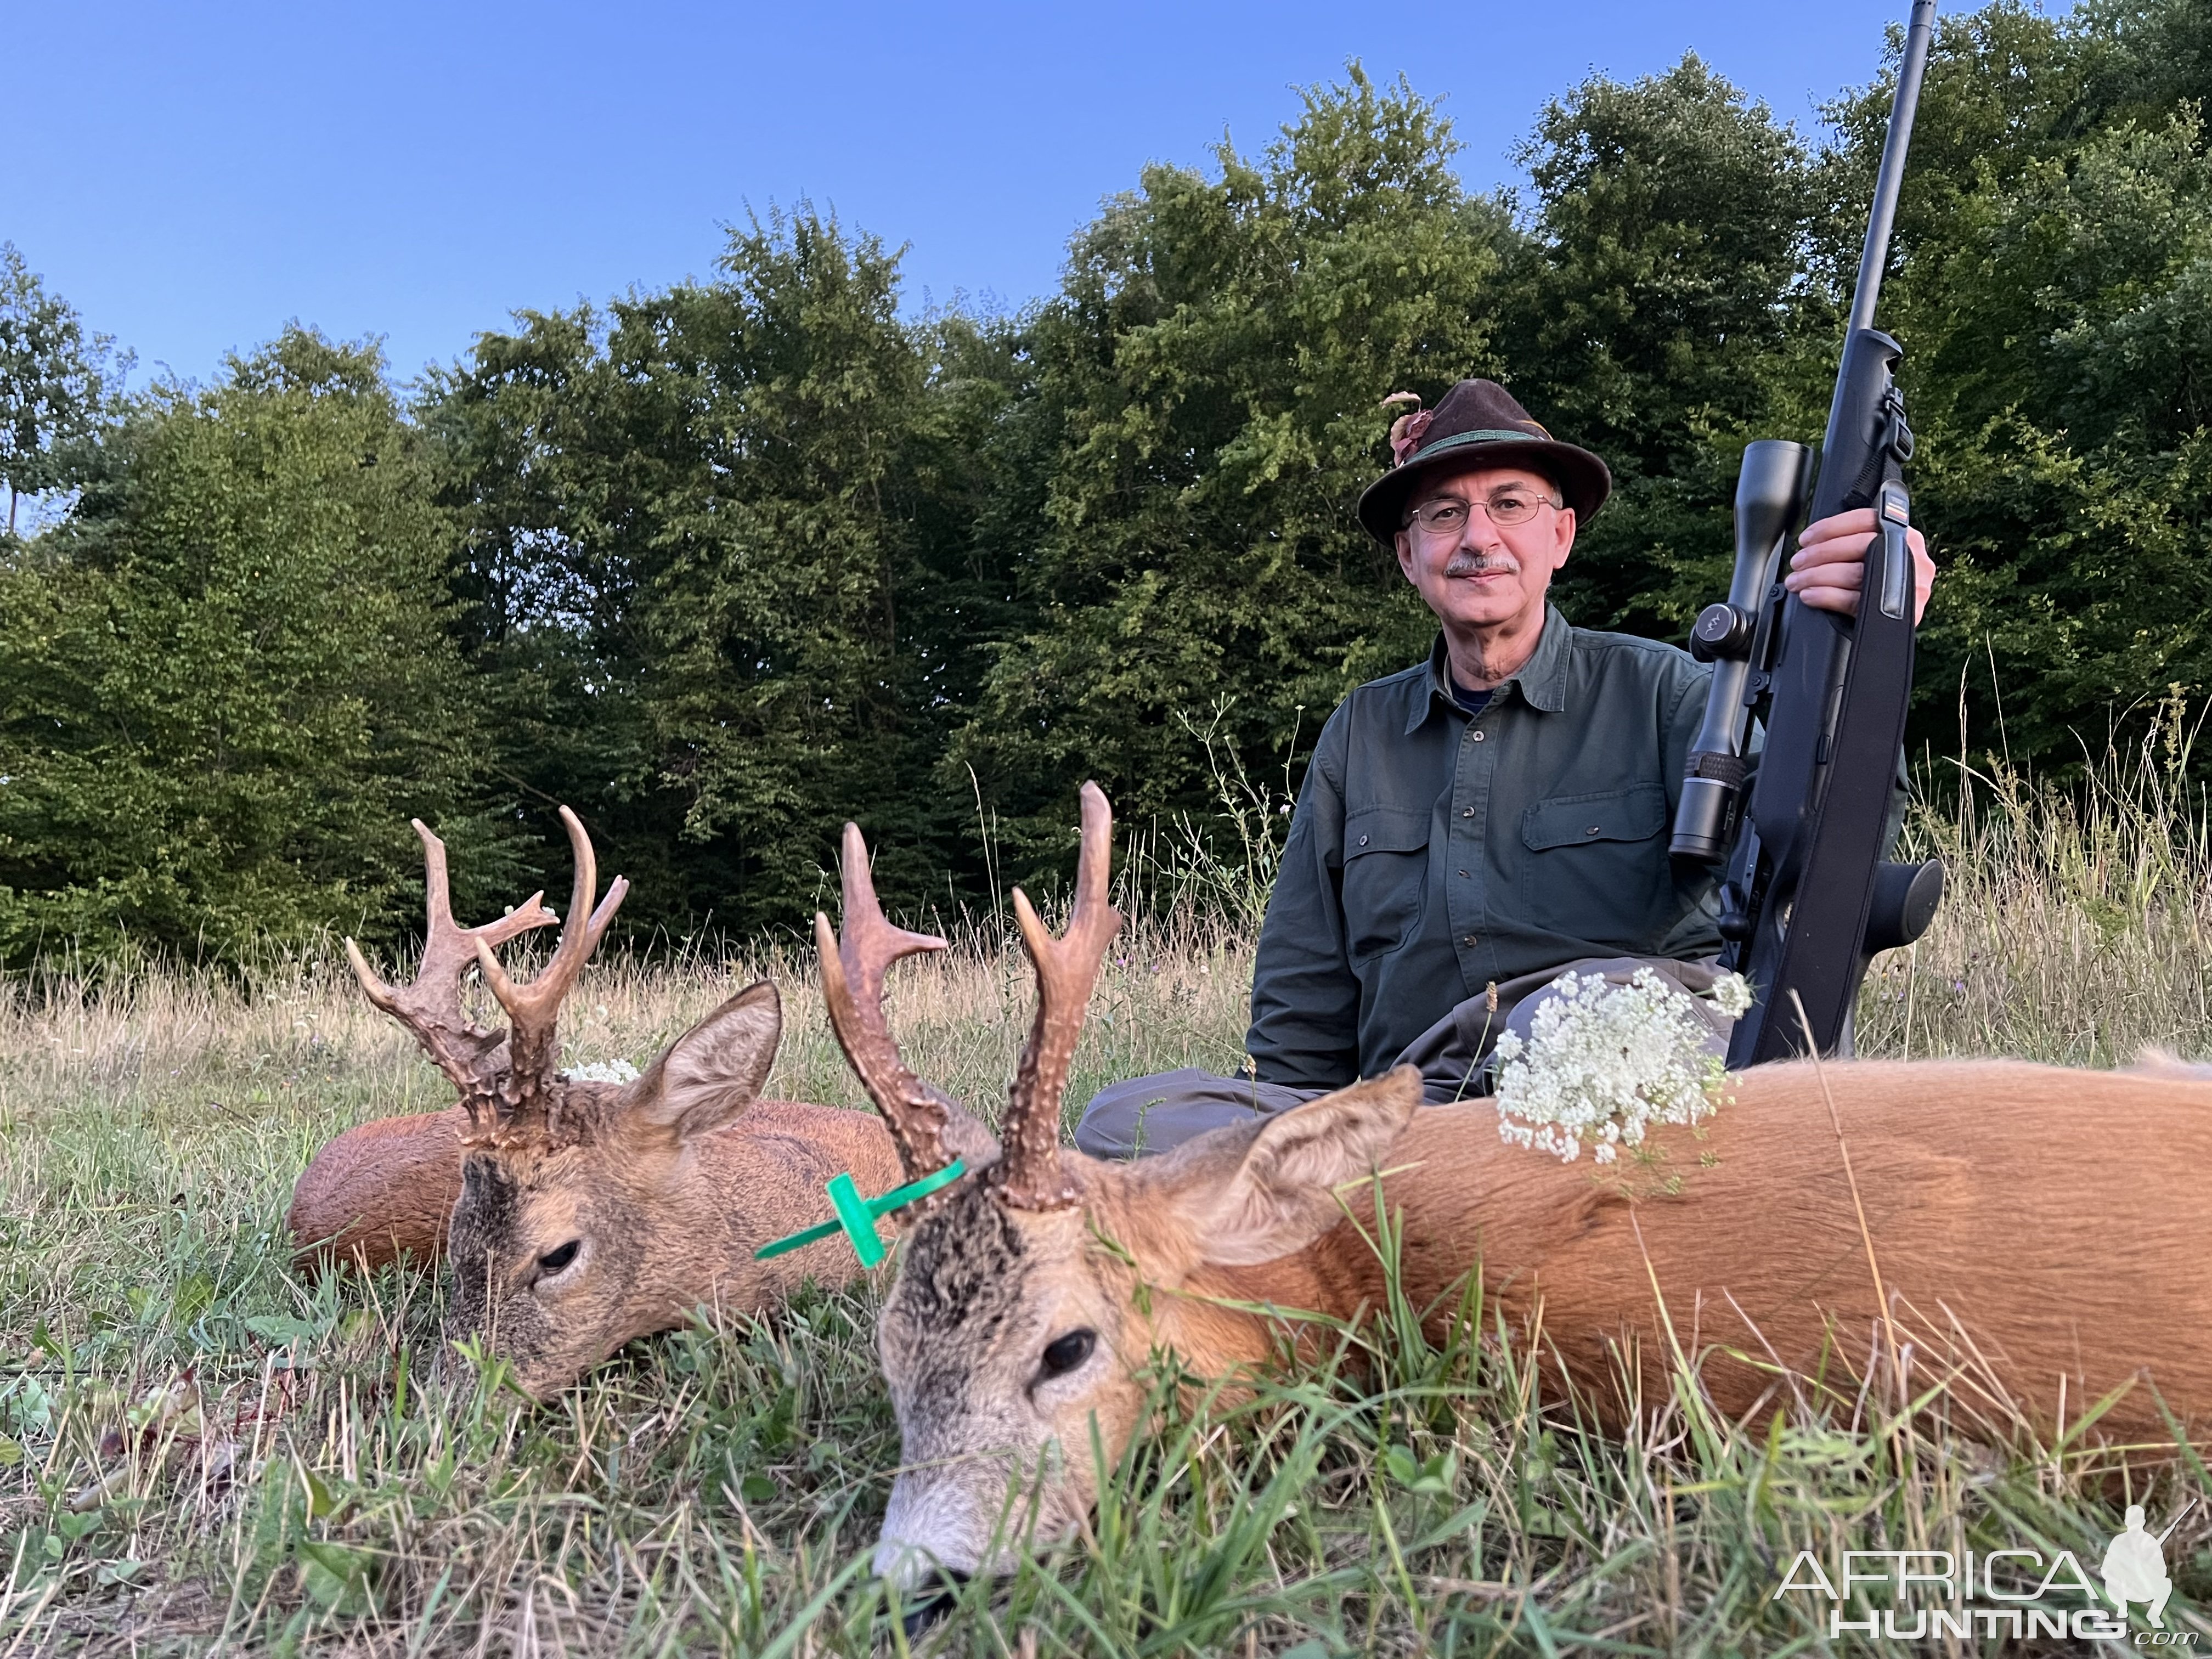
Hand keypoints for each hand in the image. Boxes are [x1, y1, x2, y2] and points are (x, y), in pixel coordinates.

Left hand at [1785, 508, 1934, 622]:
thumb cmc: (1881, 581)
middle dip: (1821, 553)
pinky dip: (1826, 596)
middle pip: (1861, 545)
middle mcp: (1910, 556)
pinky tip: (1810, 595)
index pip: (1867, 519)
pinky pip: (1855, 601)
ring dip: (1817, 576)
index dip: (1832, 526)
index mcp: (1904, 535)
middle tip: (1798, 562)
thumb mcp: (1875, 554)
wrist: (1897, 623)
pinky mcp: (1895, 611)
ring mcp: (1906, 584)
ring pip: (1856, 573)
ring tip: (1797, 580)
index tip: (1807, 538)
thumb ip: (1852, 541)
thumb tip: (1812, 542)